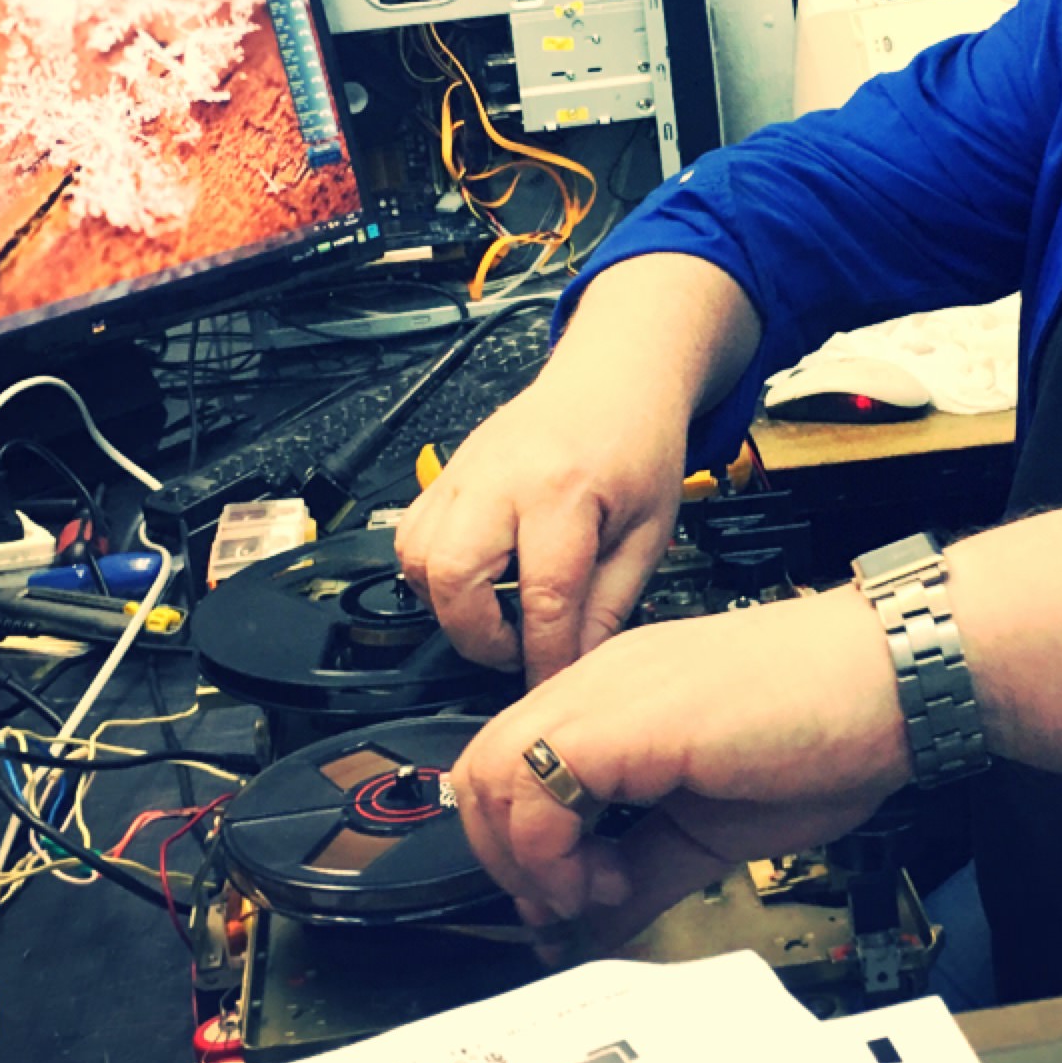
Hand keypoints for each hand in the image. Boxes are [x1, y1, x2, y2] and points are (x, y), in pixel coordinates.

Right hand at [396, 359, 690, 683]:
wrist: (614, 378)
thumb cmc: (637, 441)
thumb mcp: (649, 531)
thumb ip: (610, 604)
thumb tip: (577, 664)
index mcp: (562, 489)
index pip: (543, 598)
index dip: (545, 657)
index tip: (550, 683)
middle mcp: (502, 476)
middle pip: (452, 575)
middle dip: (478, 636)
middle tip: (515, 650)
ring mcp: (466, 471)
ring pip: (416, 557)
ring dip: (449, 605)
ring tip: (499, 615)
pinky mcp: (448, 473)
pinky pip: (412, 535)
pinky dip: (433, 574)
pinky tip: (477, 583)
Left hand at [450, 590, 912, 948]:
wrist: (894, 680)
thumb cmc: (831, 730)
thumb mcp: (713, 826)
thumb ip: (645, 872)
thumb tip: (595, 926)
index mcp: (615, 703)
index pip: (510, 768)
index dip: (516, 852)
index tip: (564, 903)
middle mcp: (597, 686)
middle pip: (478, 771)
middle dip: (503, 860)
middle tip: (565, 905)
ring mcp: (607, 693)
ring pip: (488, 773)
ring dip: (522, 858)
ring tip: (589, 891)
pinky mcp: (627, 716)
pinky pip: (537, 781)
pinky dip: (550, 848)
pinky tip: (606, 876)